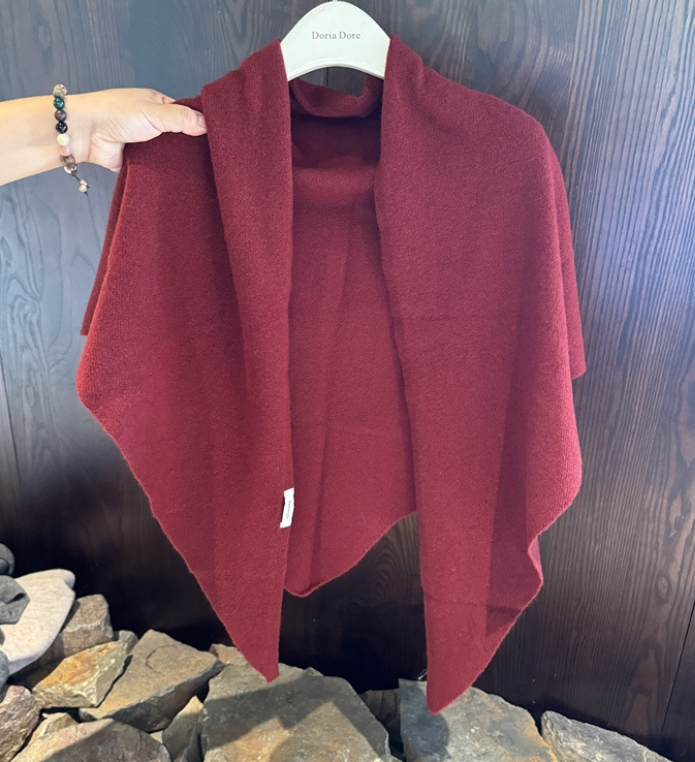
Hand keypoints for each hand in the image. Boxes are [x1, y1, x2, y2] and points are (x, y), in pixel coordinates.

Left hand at [72, 87, 206, 171]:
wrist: (86, 133)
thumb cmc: (115, 113)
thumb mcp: (155, 112)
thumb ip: (181, 119)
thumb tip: (207, 124)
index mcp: (158, 106)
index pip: (185, 116)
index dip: (200, 126)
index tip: (216, 137)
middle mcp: (153, 124)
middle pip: (180, 138)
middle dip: (190, 147)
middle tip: (210, 159)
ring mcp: (146, 144)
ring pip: (169, 155)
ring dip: (177, 162)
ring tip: (200, 173)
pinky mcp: (139, 162)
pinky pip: (157, 169)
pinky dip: (165, 173)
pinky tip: (180, 180)